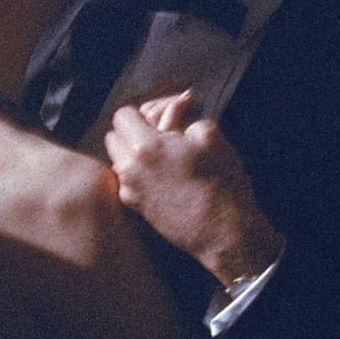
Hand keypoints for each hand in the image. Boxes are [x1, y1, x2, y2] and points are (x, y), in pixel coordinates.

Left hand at [105, 91, 282, 287]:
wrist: (225, 233)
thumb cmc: (221, 181)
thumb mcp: (209, 136)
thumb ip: (184, 115)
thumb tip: (176, 104)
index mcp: (144, 147)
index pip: (122, 115)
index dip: (141, 112)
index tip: (160, 117)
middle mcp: (129, 170)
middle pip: (114, 137)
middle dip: (132, 131)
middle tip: (161, 134)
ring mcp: (130, 192)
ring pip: (118, 161)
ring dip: (133, 153)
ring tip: (164, 156)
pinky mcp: (137, 210)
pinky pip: (127, 182)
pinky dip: (139, 174)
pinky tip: (164, 177)